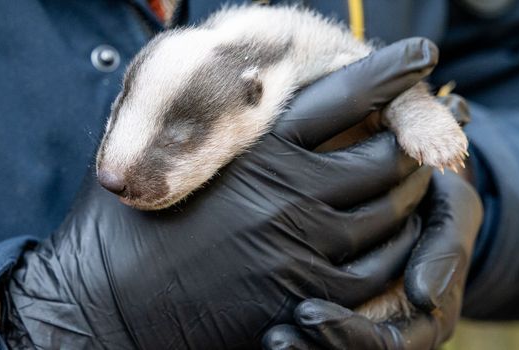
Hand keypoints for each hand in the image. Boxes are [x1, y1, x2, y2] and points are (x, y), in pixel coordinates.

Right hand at [0, 38, 440, 348]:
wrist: (101, 307)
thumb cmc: (120, 231)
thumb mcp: (157, 158)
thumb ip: (203, 128)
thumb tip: (228, 101)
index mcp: (253, 151)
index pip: (341, 97)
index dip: (386, 72)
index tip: (417, 57)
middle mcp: (287, 194)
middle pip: (382, 157)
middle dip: (407, 142)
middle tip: (417, 136)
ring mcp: (301, 249)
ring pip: (390, 214)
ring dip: (409, 195)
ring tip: (412, 183)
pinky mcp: (303, 296)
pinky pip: (377, 268)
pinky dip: (396, 248)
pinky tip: (391, 238)